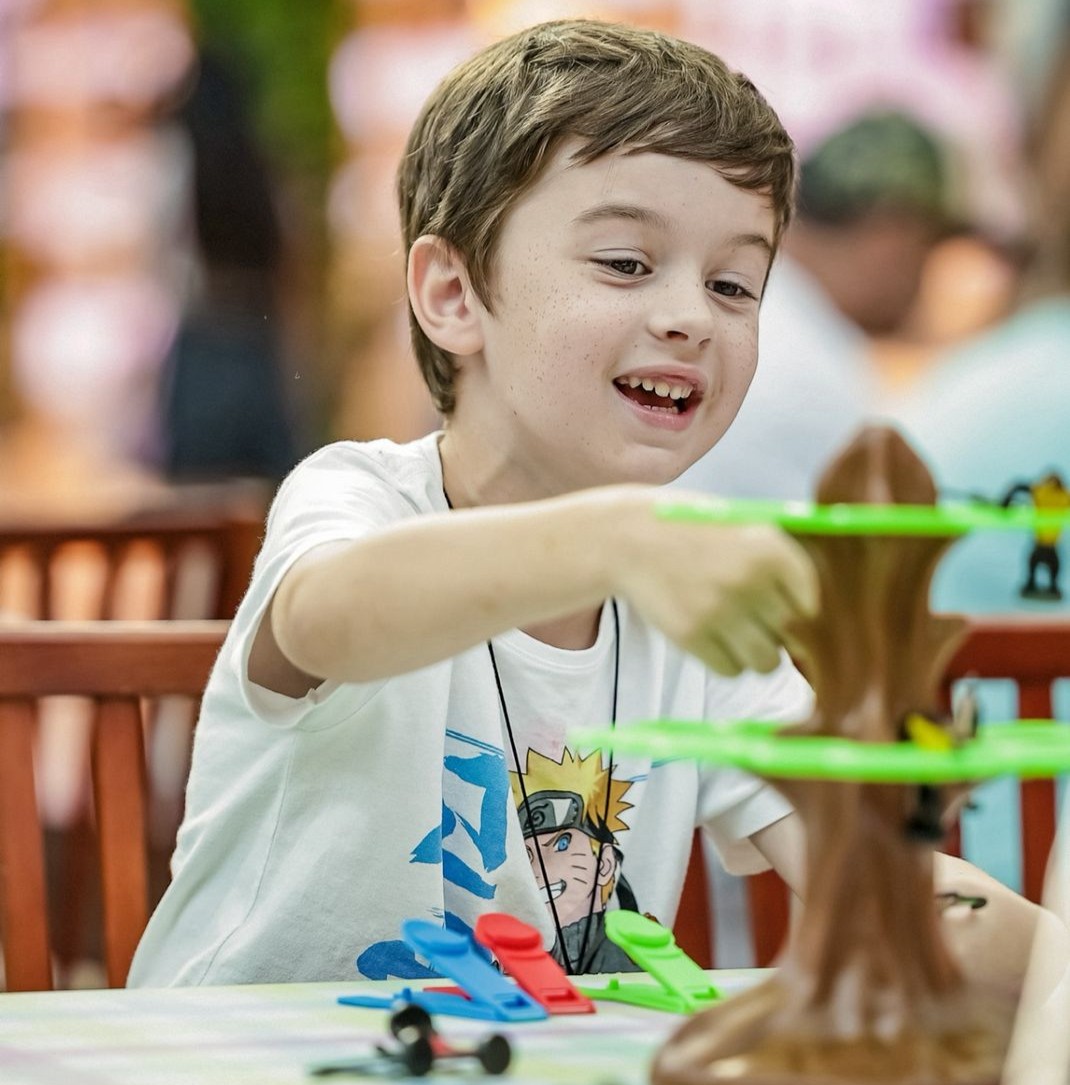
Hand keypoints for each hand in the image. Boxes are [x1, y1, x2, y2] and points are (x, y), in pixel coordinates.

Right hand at [608, 488, 818, 675]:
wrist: (629, 537)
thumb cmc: (697, 535)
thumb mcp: (745, 530)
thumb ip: (784, 569)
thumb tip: (820, 634)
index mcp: (770, 548)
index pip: (812, 606)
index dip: (799, 613)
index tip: (780, 608)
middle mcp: (749, 578)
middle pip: (792, 636)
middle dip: (776, 634)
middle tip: (751, 617)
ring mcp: (718, 609)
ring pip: (766, 662)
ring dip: (755, 654)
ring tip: (735, 633)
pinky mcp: (690, 634)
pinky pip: (730, 670)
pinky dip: (725, 661)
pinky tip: (710, 636)